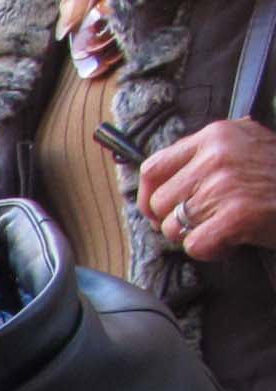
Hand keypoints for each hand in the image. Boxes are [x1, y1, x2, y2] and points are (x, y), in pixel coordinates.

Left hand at [140, 118, 275, 262]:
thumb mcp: (247, 146)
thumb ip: (207, 155)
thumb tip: (159, 181)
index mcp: (215, 135)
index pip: (153, 168)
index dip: (147, 197)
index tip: (156, 212)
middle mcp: (216, 155)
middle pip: (159, 203)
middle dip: (175, 221)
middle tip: (205, 222)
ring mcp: (225, 185)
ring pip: (174, 228)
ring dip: (196, 236)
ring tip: (227, 226)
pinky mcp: (235, 215)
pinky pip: (195, 246)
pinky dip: (212, 251)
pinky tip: (234, 240)